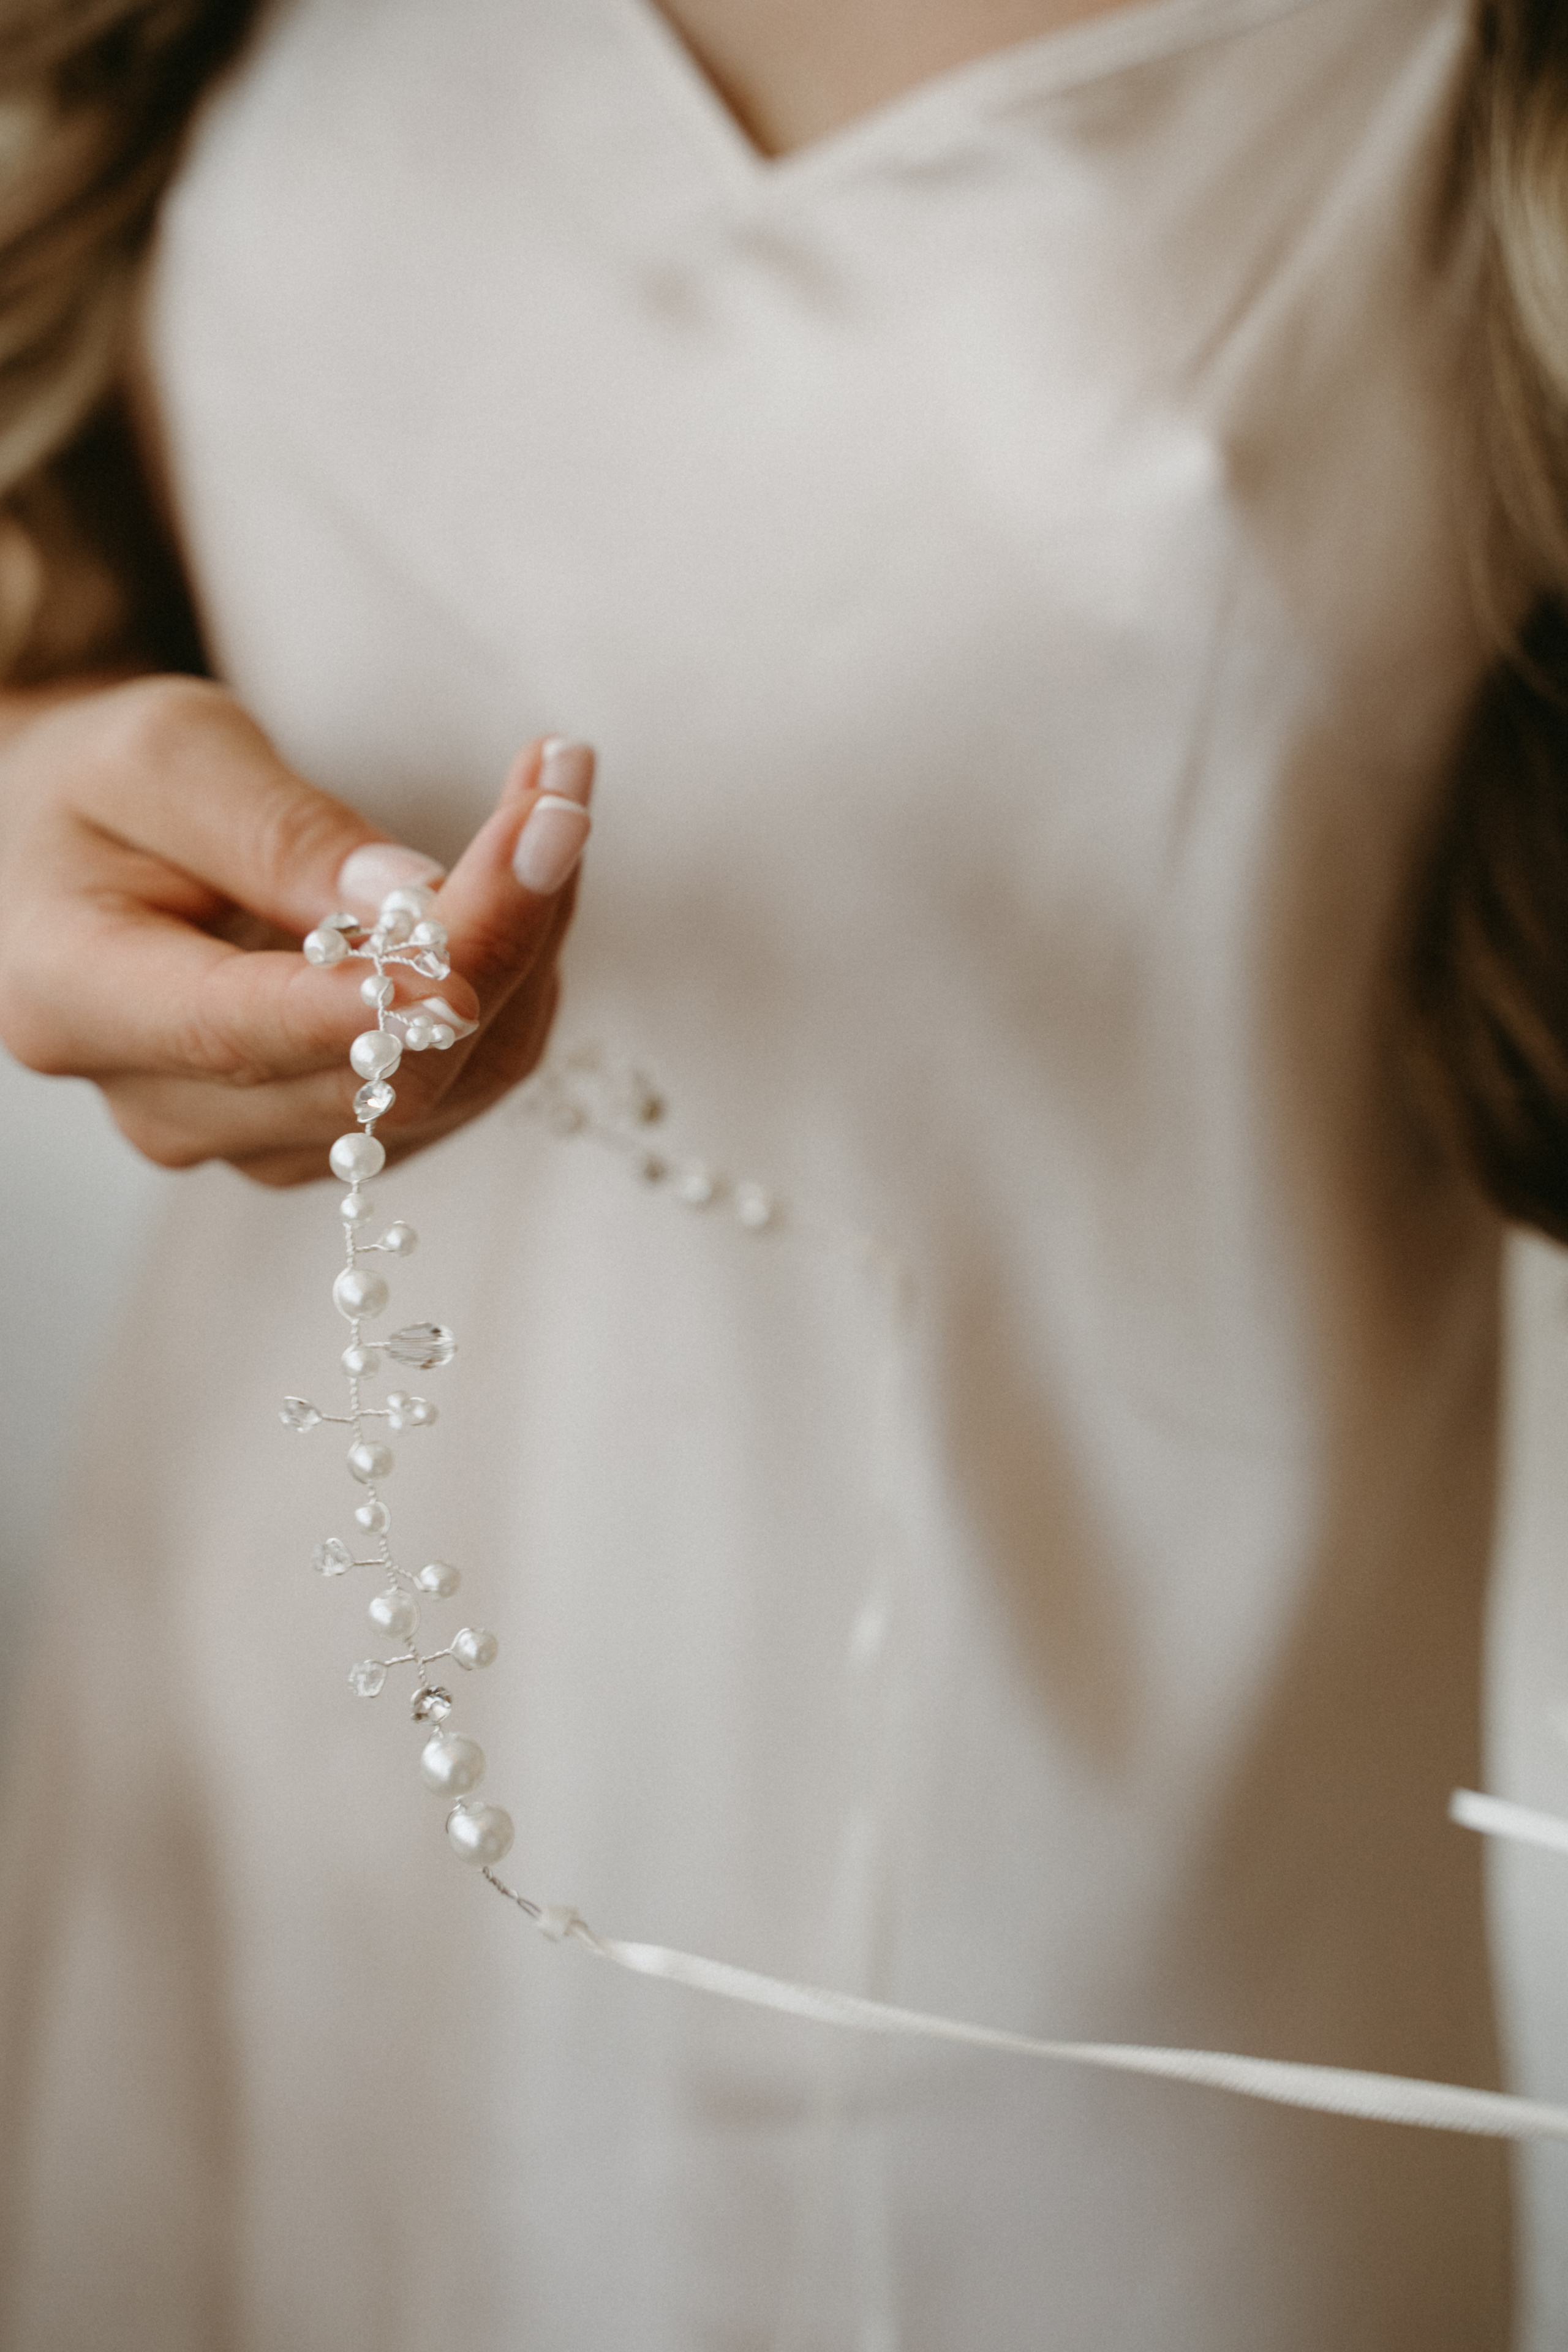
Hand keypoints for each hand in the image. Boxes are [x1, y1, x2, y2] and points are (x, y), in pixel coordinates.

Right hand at [0, 673, 593, 1184]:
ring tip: (550, 811)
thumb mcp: (164, 754)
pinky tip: (519, 893)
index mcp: (77, 1000)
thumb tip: (406, 903)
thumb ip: (276, 830)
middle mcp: (162, 1105)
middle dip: (499, 929)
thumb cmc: (106, 785)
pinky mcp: (328, 1138)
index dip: (390, 989)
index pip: (249, 1028)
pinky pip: (462, 1085)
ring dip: (528, 952)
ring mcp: (250, 1140)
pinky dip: (515, 984)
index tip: (511, 890)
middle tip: (562, 794)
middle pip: (379, 1074)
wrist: (89, 844)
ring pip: (446, 1086)